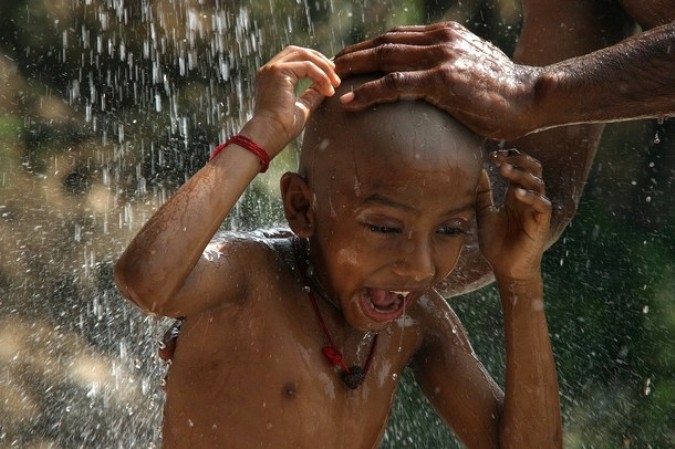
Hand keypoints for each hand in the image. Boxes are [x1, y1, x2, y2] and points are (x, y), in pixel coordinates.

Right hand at [243, 46, 340, 156]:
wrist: (269, 135)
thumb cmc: (282, 128)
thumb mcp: (302, 106)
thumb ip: (312, 94)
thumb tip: (326, 87)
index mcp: (271, 77)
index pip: (295, 59)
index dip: (315, 64)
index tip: (330, 78)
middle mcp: (269, 69)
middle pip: (299, 52)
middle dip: (320, 60)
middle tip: (336, 75)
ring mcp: (272, 68)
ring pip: (304, 55)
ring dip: (323, 67)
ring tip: (335, 83)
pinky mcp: (278, 71)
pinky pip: (307, 66)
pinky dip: (321, 76)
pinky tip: (328, 90)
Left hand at [334, 22, 539, 139]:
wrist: (532, 97)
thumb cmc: (504, 92)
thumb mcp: (473, 71)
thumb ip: (449, 70)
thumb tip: (431, 87)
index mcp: (446, 35)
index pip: (397, 37)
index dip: (370, 47)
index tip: (350, 58)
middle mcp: (440, 39)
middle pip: (384, 43)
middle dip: (354, 54)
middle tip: (331, 66)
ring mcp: (440, 57)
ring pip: (384, 58)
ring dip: (353, 68)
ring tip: (331, 79)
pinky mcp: (442, 79)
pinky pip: (394, 84)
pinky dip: (368, 91)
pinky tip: (349, 101)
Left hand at [475, 150, 550, 281]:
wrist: (504, 268)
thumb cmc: (496, 243)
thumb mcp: (484, 213)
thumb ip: (482, 193)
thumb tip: (478, 169)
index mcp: (515, 195)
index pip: (519, 167)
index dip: (509, 158)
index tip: (491, 155)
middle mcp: (528, 199)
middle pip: (533, 169)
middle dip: (519, 160)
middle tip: (500, 159)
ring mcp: (536, 210)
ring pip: (538, 183)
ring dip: (521, 175)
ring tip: (504, 170)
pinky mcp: (541, 223)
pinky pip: (542, 205)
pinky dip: (531, 197)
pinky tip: (516, 193)